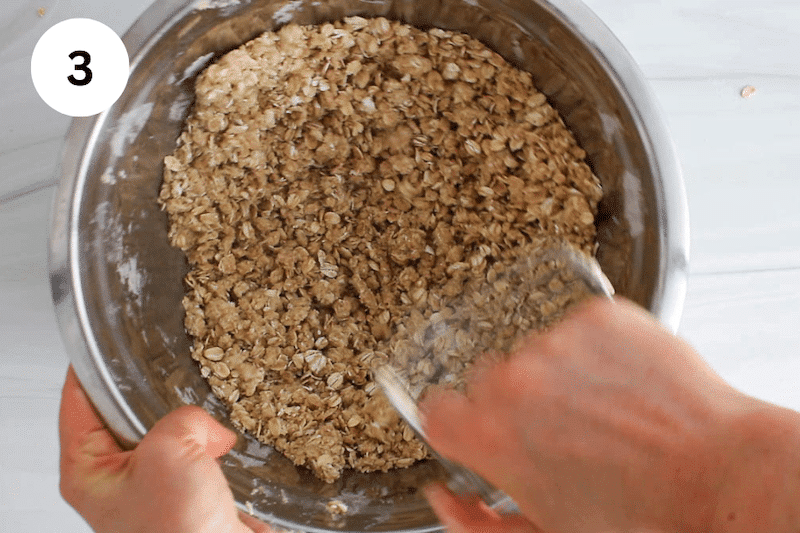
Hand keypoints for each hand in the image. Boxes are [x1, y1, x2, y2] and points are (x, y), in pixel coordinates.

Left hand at [59, 366, 270, 532]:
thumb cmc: (177, 531)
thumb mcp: (168, 452)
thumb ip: (182, 418)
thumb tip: (206, 427)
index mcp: (89, 470)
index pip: (77, 402)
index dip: (91, 368)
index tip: (105, 339)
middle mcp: (117, 478)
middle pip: (127, 414)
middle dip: (154, 395)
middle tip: (173, 369)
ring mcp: (153, 485)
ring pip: (169, 432)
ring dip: (192, 424)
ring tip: (207, 419)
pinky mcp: (187, 491)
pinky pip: (197, 452)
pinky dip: (213, 444)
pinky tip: (227, 444)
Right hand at [421, 297, 799, 532]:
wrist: (722, 474)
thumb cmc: (642, 514)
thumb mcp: (545, 532)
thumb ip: (475, 524)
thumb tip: (444, 498)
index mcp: (487, 433)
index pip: (437, 410)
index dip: (461, 423)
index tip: (480, 428)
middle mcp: (513, 377)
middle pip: (486, 377)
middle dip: (513, 402)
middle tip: (559, 430)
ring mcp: (556, 339)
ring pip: (535, 349)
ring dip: (556, 373)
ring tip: (601, 409)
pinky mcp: (597, 315)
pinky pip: (576, 326)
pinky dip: (594, 349)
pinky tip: (620, 384)